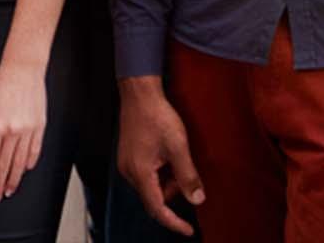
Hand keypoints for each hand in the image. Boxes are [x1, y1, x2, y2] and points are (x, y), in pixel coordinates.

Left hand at [0, 60, 46, 204]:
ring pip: (20, 163)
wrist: (23, 69)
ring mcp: (28, 130)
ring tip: (10, 191)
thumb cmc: (1, 85)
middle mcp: (12, 131)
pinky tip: (24, 171)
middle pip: (4, 166)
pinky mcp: (40, 126)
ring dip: (14, 179)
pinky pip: (35, 150)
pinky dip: (29, 163)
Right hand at [117, 77, 203, 236]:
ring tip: (179, 160)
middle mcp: (129, 172)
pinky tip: (169, 156)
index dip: (174, 222)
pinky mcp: (129, 157)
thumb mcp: (179, 147)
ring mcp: (126, 164)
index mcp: (140, 173)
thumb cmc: (157, 116)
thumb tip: (197, 199)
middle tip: (188, 178)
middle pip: (153, 198)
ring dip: (168, 182)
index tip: (188, 230)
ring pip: (151, 186)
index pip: (157, 208)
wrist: (140, 94)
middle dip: (173, 194)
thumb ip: (187, 175)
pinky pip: (146, 175)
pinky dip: (160, 173)